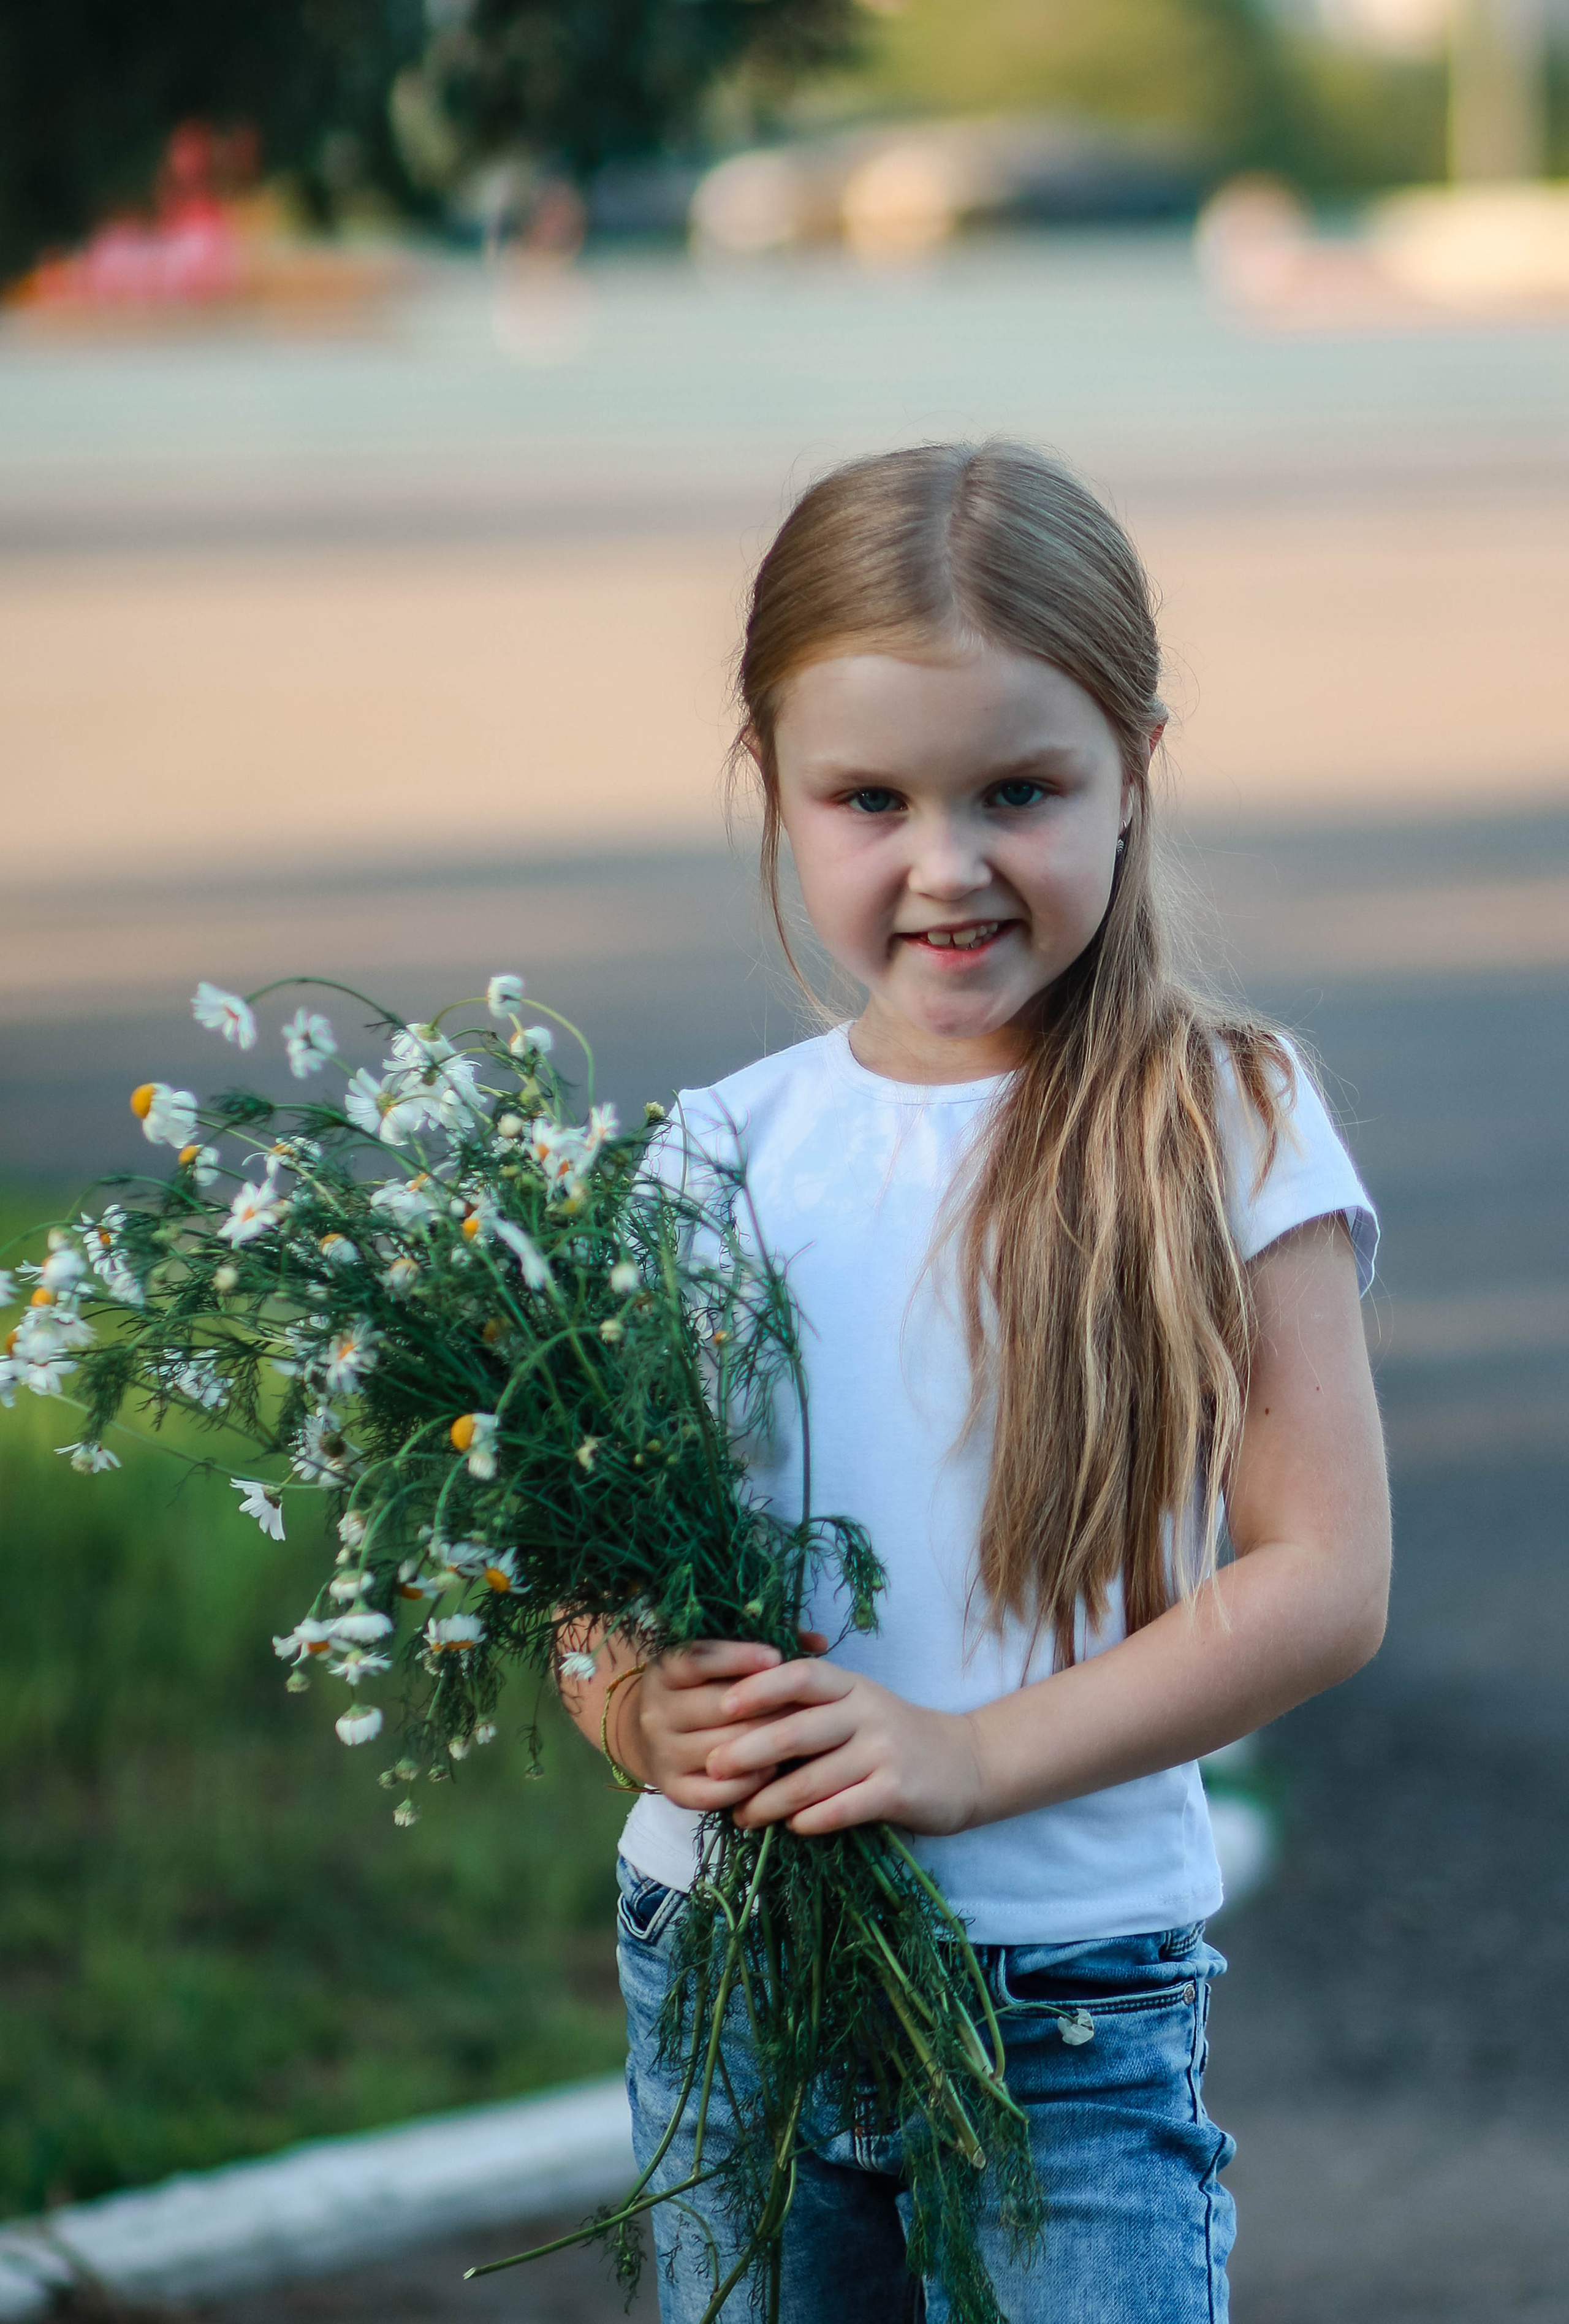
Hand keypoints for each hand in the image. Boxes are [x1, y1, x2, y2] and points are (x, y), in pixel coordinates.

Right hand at [625, 1633, 828, 1812]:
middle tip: (804, 1703)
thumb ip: (765, 1648)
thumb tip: (819, 1642)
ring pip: (721, 1750)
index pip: (695, 1661)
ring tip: (797, 1735)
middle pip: (716, 1708)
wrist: (654, 1734)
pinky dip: (748, 1782)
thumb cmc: (705, 1688)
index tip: (776, 1657)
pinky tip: (772, 1769)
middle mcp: (655, 1712)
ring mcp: (662, 1754)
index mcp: (663, 1672)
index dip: (737, 1658)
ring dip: (764, 1744)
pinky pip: (715, 1792)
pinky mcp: (672, 1789)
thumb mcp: (720, 1659)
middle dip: (766, 1705)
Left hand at [705, 1659, 984, 1837]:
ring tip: (742, 1816)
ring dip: (770, 1801)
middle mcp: (867, 1712)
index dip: (759, 1687)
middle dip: (747, 1751)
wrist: (967, 1764)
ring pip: (812, 1778)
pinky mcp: (898, 1791)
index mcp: (851, 1686)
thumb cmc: (894, 1737)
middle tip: (712, 1768)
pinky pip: (842, 1808)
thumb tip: (738, 1729)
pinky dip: (811, 1820)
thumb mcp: (857, 1708)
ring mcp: (884, 1751)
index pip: (800, 1675)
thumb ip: (811, 1711)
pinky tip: (792, 1828)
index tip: (722, 1705)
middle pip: (796, 1730)